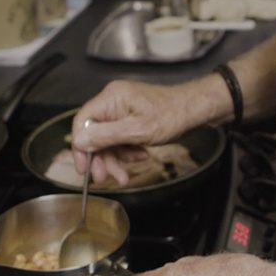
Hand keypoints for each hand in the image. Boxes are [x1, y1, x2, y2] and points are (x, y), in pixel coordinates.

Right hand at [70, 79, 217, 184]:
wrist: (195, 110)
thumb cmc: (173, 115)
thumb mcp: (138, 130)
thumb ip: (107, 136)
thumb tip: (80, 141)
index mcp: (112, 98)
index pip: (83, 121)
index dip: (80, 146)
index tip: (83, 167)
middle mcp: (113, 102)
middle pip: (95, 134)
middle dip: (101, 158)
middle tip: (105, 177)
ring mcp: (122, 110)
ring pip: (107, 140)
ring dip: (116, 159)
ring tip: (125, 174)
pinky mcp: (130, 119)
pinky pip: (119, 138)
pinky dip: (127, 151)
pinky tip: (139, 155)